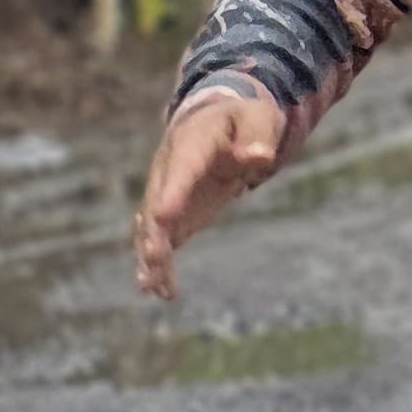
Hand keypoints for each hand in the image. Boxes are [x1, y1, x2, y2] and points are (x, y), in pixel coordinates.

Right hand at [133, 88, 282, 299]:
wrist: (220, 121)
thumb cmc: (243, 120)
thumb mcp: (258, 120)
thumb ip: (258, 137)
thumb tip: (261, 157)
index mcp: (190, 143)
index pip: (179, 169)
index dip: (171, 193)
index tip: (163, 217)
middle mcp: (168, 170)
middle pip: (156, 202)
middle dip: (153, 232)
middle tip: (156, 259)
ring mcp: (166, 193)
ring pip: (150, 226)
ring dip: (150, 256)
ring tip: (152, 286)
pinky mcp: (172, 213)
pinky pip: (160, 239)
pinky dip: (159, 264)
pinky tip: (162, 292)